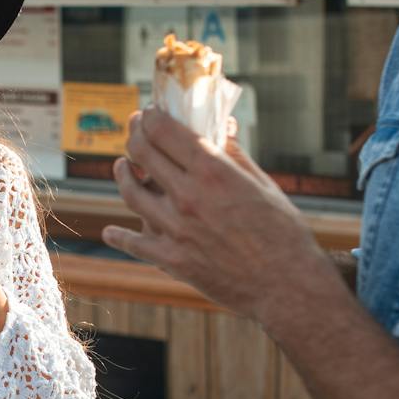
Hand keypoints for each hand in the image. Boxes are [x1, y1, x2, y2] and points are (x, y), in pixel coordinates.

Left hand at [102, 108, 323, 317]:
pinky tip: (112, 231)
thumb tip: (222, 126)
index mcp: (213, 171)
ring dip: (122, 173)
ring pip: (130, 192)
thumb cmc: (283, 233)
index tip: (150, 112)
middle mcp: (188, 196)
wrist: (286, 286)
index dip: (151, 116)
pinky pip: (133, 243)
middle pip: (141, 153)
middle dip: (135, 134)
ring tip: (123, 166)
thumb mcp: (262, 185)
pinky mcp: (171, 259)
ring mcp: (175, 229)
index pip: (163, 130)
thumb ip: (235, 155)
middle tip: (136, 129)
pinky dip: (119, 235)